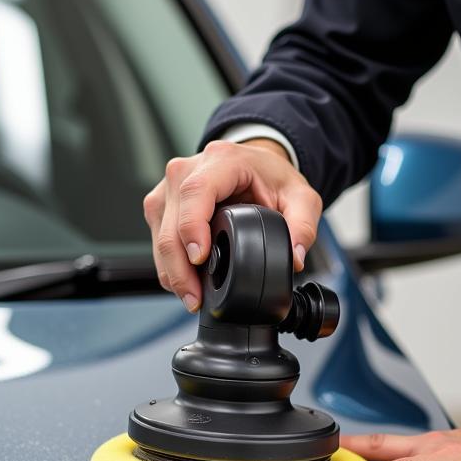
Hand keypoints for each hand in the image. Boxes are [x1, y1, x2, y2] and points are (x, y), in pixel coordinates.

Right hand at [144, 138, 321, 311]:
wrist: (253, 165)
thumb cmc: (270, 177)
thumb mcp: (300, 196)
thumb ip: (303, 225)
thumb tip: (294, 258)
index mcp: (221, 162)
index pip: (195, 194)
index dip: (192, 229)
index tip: (200, 259)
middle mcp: (185, 171)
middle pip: (171, 224)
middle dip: (180, 269)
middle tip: (195, 298)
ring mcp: (168, 188)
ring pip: (159, 236)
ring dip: (172, 272)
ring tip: (191, 296)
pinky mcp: (161, 205)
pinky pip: (157, 239)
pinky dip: (169, 265)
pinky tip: (186, 281)